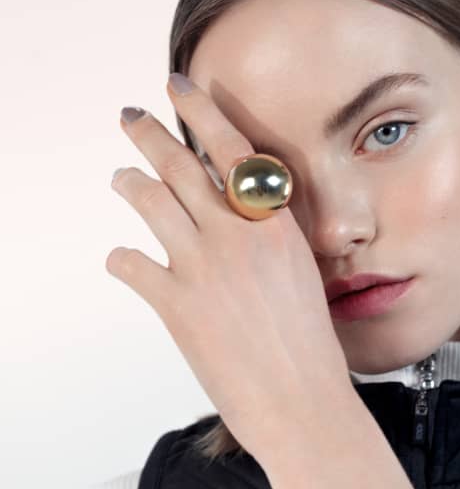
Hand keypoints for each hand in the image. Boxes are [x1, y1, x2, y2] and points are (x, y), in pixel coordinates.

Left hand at [106, 75, 352, 462]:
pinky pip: (132, 264)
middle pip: (180, 166)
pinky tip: (121, 257)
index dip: (200, 111)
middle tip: (129, 117)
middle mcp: (236, 236)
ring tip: (120, 176)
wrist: (302, 401)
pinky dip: (122, 258)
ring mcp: (203, 267)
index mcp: (275, 226)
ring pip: (150, 203)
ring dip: (129, 183)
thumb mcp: (303, 275)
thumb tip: (241, 216)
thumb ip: (270, 239)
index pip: (231, 149)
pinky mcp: (175, 303)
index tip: (179, 86)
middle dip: (148, 135)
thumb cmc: (310, 349)